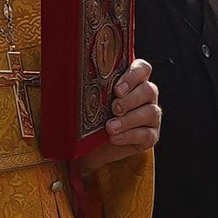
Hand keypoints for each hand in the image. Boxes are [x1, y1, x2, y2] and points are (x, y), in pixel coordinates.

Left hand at [77, 60, 158, 176]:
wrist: (91, 147)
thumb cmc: (89, 119)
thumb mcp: (85, 100)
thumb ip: (85, 86)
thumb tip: (65, 72)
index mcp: (132, 81)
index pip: (142, 69)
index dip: (133, 76)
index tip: (117, 89)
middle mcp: (145, 96)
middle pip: (149, 90)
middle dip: (130, 99)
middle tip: (113, 108)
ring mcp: (150, 115)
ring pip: (151, 112)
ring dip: (129, 120)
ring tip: (110, 127)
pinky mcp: (150, 135)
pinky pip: (147, 134)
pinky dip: (130, 136)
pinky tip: (115, 138)